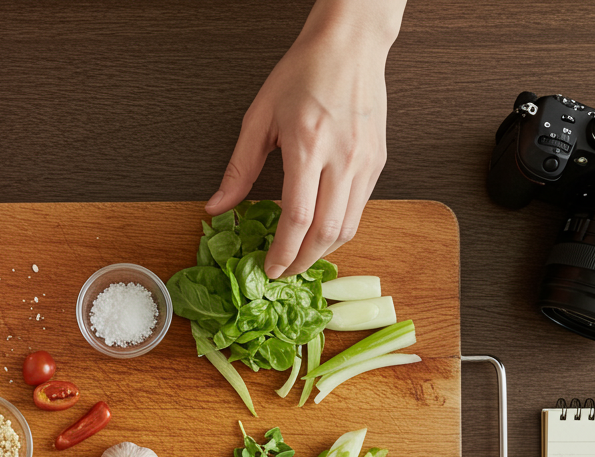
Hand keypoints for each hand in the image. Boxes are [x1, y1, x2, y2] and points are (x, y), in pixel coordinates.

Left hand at [206, 0, 404, 277]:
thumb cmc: (304, 73)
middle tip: (282, 271)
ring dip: (323, 250)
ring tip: (299, 255)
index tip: (269, 268)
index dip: (283, 251)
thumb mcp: (258, 117)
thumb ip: (238, 169)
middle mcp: (342, 157)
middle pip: (327, 232)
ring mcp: (365, 162)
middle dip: (302, 260)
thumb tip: (217, 208)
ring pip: (349, 227)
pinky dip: (339, 229)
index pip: (299, 217)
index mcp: (308, 145)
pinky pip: (360, 209)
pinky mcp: (378, 162)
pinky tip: (320, 230)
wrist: (350, 46)